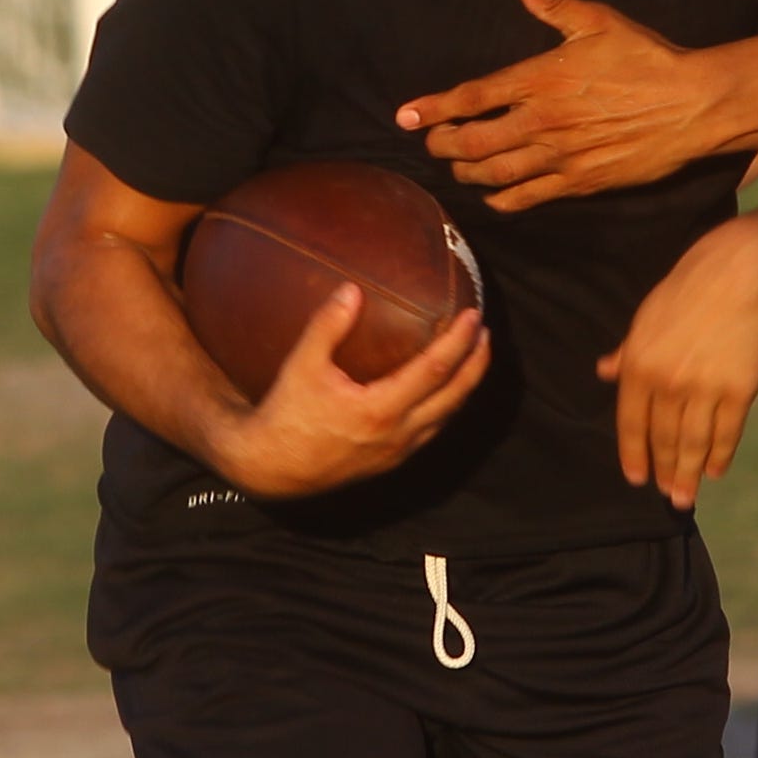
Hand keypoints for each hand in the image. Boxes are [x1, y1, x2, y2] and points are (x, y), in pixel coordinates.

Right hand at [204, 285, 489, 497]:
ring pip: (446, 417)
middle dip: (475, 363)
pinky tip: (442, 390)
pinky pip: (430, 430)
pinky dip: (445, 406)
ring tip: (473, 358)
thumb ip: (327, 326)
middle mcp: (397, 434)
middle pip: (453, 396)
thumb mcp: (301, 366)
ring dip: (464, 386)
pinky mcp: (390, 461)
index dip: (458, 342)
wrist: (272, 468)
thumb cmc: (285, 414)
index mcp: (380, 410)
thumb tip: (352, 289)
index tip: (473, 315)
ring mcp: (397, 451)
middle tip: (485, 333)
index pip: (434, 370)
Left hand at [397, 0, 724, 210]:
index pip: (471, 97)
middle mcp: (541, 122)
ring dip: (466, 172)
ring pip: (493, 174)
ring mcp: (559, 157)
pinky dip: (501, 199)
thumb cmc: (647, 58)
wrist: (692, 106)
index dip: (433, 108)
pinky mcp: (579, 182)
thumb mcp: (599, 20)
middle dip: (444, 144)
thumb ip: (552, 2)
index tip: (405, 117)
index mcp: (539, 80)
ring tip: (455, 166)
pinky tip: (493, 195)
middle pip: (472, 143)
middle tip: (433, 141)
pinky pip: (526, 198)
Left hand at [599, 215, 757, 508]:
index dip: (634, 454)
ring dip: (688, 474)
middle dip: (664, 472)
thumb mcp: (646, 317)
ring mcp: (704, 388)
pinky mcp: (739, 390)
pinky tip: (715, 470)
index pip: (630, 423)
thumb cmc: (689, 291)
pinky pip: (727, 432)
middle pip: (663, 439)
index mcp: (639, 364)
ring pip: (693, 443)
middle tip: (667, 497)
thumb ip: (626, 351)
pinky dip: (720, 454)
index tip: (637, 479)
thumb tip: (603, 371)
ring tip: (686, 497)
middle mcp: (668, 382)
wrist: (742, 273)